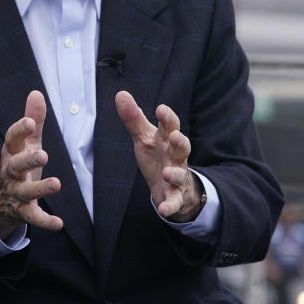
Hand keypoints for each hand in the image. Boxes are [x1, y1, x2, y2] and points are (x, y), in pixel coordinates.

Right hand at [0, 90, 62, 238]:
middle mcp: (10, 173)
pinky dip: (45, 221)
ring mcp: (15, 193)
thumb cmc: (18, 165)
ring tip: (56, 183)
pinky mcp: (22, 211)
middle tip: (43, 155)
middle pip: (15, 166)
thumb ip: (33, 120)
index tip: (29, 122)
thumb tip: (36, 92)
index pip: (11, 140)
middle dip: (28, 160)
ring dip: (39, 189)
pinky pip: (32, 217)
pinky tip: (59, 224)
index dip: (18, 130)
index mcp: (11, 153)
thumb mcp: (25, 143)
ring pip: (24, 192)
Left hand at [115, 90, 203, 221]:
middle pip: (183, 147)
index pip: (170, 126)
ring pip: (180, 174)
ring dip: (175, 173)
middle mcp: (176, 156)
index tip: (161, 109)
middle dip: (181, 141)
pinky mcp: (175, 196)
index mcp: (167, 139)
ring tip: (168, 172)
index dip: (167, 118)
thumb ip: (133, 118)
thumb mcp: (144, 137)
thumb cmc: (158, 155)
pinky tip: (164, 209)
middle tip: (176, 136)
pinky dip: (170, 205)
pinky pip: (175, 201)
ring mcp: (178, 176)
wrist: (171, 186)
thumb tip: (120, 94)